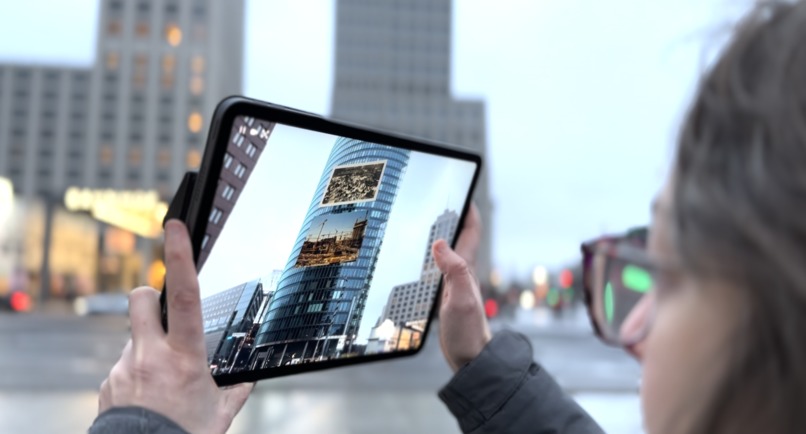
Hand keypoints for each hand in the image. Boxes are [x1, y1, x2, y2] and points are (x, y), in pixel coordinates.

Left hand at [98, 220, 252, 433]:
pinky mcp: (108, 384)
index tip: (176, 227)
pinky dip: (136, 377)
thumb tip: (246, 381)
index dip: (180, 256)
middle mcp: (150, 355)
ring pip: (135, 339)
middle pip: (142, 298)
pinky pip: (124, 368)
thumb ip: (234, 391)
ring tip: (161, 384)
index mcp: (184, 357)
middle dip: (152, 295)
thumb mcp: (219, 414)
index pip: (184, 296)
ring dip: (148, 350)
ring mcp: (125, 368)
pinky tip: (147, 399)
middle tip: (163, 313)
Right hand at [432, 204, 491, 372]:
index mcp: (466, 269)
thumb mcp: (460, 301)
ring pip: (445, 253)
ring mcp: (452, 285)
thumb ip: (454, 272)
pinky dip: (427, 260)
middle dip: (450, 217)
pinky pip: (435, 270)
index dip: (468, 210)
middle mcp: (461, 273)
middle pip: (457, 238)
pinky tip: (415, 262)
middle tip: (434, 201)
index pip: (471, 231)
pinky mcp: (443, 297)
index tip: (461, 190)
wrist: (469, 360)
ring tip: (421, 223)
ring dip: (437, 237)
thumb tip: (441, 243)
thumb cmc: (468, 333)